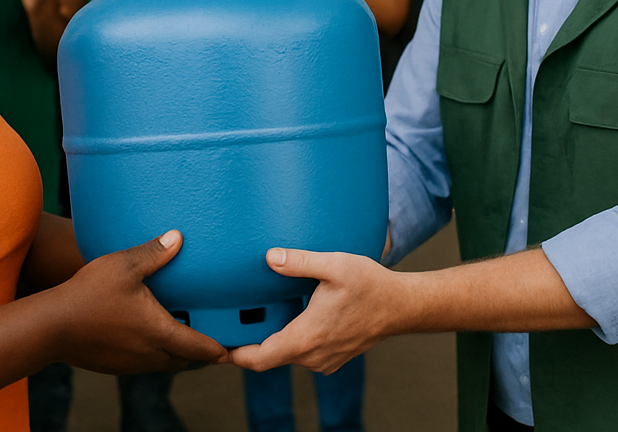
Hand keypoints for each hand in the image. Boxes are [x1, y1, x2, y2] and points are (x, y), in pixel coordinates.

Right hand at [49, 231, 227, 373]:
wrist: (50, 327)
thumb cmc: (89, 294)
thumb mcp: (124, 266)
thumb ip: (154, 253)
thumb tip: (178, 237)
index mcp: (159, 332)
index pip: (200, 348)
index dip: (218, 349)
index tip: (231, 348)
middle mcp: (149, 354)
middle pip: (185, 362)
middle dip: (200, 353)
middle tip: (212, 339)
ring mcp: (130, 364)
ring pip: (164, 364)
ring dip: (176, 354)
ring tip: (183, 335)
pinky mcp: (114, 367)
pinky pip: (144, 364)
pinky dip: (155, 354)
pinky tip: (148, 336)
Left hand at [228, 248, 398, 374]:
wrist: (402, 306)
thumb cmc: (371, 285)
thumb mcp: (335, 265)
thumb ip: (300, 262)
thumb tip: (269, 257)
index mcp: (307, 338)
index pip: (260, 359)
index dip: (234, 356)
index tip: (216, 347)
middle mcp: (313, 356)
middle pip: (270, 357)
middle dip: (250, 343)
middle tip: (230, 321)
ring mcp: (324, 360)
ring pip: (287, 355)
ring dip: (272, 340)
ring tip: (258, 316)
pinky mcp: (333, 357)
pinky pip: (304, 353)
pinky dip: (292, 339)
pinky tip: (291, 316)